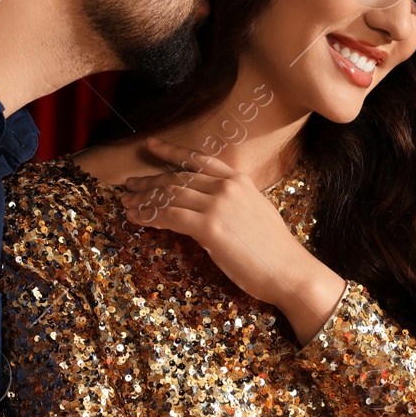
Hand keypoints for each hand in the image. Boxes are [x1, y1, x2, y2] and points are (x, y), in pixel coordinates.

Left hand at [121, 137, 344, 341]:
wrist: (289, 270)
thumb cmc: (274, 250)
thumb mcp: (255, 213)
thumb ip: (231, 203)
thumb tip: (207, 206)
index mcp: (239, 180)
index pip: (198, 160)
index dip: (171, 152)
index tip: (151, 146)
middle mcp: (227, 187)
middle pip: (177, 178)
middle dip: (149, 181)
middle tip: (129, 186)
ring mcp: (218, 205)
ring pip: (170, 196)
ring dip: (144, 199)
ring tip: (127, 203)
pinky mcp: (210, 227)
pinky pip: (170, 217)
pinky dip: (150, 216)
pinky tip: (136, 218)